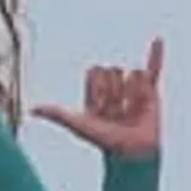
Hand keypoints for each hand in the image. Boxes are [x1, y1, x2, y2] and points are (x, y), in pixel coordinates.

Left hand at [32, 35, 164, 159]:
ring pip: (130, 72)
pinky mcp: (150, 92)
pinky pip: (153, 69)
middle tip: (117, 110)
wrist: (134, 151)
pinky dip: (157, 54)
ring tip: (132, 108)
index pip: (94, 71)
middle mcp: (113, 90)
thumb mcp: (80, 124)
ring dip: (132, 89)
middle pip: (111, 69)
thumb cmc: (107, 141)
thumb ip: (58, 114)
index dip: (97, 86)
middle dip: (114, 87)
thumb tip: (32, 109)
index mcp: (95, 94)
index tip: (99, 106)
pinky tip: (158, 39)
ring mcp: (131, 90)